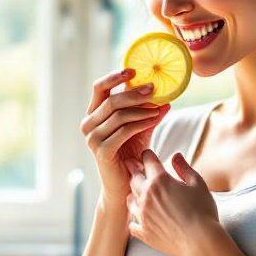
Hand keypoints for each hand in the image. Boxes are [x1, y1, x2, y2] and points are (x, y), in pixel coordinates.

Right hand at [80, 68, 169, 209]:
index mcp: (93, 114)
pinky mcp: (101, 151)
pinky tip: (155, 119)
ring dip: (141, 109)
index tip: (134, 70)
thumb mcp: (139, 128)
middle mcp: (88, 124)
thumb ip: (148, 112)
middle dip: (134, 92)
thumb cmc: (130, 155)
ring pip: (118, 114)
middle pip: (110, 99)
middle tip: (154, 89)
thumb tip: (167, 98)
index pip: (99, 88)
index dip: (114, 76)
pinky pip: (124, 130)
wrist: (124, 186)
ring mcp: (92, 138)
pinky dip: (141, 122)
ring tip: (159, 108)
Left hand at [124, 149, 220, 255]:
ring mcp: (143, 215)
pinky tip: (139, 219)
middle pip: (134, 178)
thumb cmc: (203, 211)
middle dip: (134, 171)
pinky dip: (134, 220)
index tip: (147, 155)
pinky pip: (132, 224)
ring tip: (136, 193)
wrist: (201, 241)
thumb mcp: (198, 184)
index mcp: (160, 180)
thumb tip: (175, 156)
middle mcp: (147, 195)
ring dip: (133, 194)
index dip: (147, 155)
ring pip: (130, 200)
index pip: (148, 161)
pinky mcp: (143, 232)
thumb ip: (184, 168)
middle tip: (132, 166)